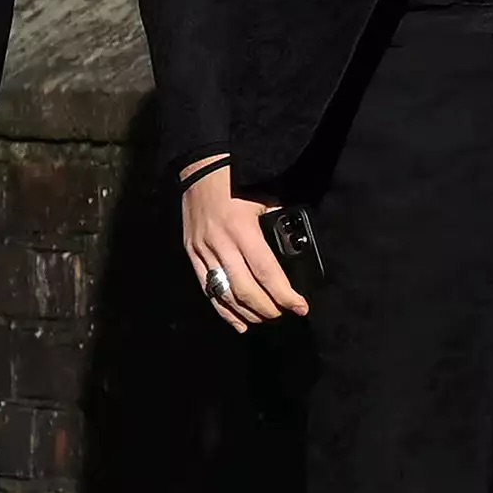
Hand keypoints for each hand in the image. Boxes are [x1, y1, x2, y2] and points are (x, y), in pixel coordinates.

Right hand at [182, 159, 310, 334]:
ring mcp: (203, 251)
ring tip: (266, 319)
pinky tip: (239, 323)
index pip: (266, 272)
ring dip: (248, 313)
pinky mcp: (192, 254)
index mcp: (241, 229)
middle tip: (284, 314)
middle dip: (268, 308)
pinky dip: (223, 310)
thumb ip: (277, 222)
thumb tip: (293, 246)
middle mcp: (220, 244)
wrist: (200, 169)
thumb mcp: (264, 199)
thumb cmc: (237, 182)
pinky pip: (207, 289)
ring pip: (226, 294)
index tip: (301, 307)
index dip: (284, 294)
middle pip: (246, 290)